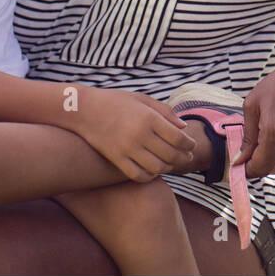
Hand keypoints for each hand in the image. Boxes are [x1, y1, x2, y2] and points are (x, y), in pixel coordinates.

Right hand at [74, 87, 196, 182]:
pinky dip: (150, 176)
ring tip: (171, 164)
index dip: (189, 144)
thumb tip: (183, 127)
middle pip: (170, 154)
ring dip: (168, 168)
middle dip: (183, 158)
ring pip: (157, 167)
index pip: (178, 137)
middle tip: (187, 157)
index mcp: (149, 118)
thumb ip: (165, 112)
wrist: (83, 110)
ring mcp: (127, 149)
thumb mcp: (142, 99)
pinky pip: (138, 175)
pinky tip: (153, 170)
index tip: (191, 145)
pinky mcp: (116, 159)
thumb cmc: (115, 101)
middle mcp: (140, 135)